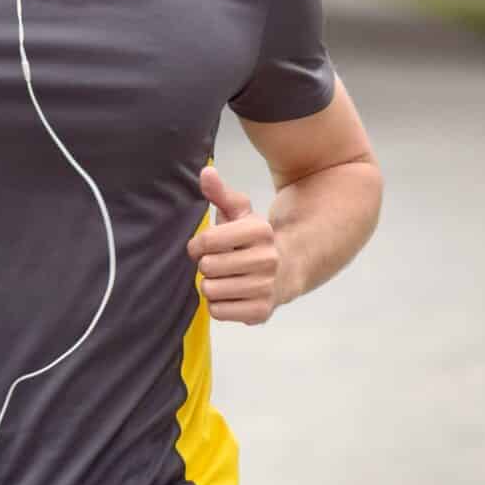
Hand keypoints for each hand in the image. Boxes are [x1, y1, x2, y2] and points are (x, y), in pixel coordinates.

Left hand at [190, 163, 291, 325]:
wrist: (287, 270)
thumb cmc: (253, 241)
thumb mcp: (239, 213)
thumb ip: (220, 193)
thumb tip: (205, 172)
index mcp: (260, 230)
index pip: (207, 241)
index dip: (197, 246)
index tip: (202, 248)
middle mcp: (267, 258)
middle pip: (208, 267)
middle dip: (208, 266)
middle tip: (219, 264)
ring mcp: (266, 287)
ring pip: (211, 290)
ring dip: (212, 285)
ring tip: (226, 279)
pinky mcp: (261, 311)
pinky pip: (218, 311)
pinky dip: (219, 305)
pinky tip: (232, 294)